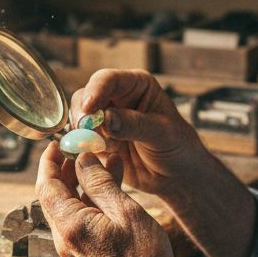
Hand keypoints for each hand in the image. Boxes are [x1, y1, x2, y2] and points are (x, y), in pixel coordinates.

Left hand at [36, 142, 211, 256]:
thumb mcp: (125, 212)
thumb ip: (100, 183)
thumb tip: (82, 159)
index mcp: (71, 227)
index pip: (46, 187)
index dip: (49, 162)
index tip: (56, 143)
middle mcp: (65, 240)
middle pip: (54, 197)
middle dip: (65, 170)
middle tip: (80, 149)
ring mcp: (73, 249)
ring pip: (69, 208)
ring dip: (82, 184)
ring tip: (104, 162)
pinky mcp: (84, 255)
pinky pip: (79, 221)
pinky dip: (90, 201)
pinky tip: (109, 189)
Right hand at [71, 70, 211, 198]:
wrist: (177, 176)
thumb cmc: (178, 147)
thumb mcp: (162, 133)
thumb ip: (135, 124)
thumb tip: (107, 118)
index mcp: (136, 85)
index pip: (108, 80)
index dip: (95, 91)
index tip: (88, 108)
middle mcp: (116, 99)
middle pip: (85, 97)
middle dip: (84, 116)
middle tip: (88, 134)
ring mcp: (104, 121)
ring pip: (79, 120)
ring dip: (84, 135)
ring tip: (109, 149)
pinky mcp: (97, 142)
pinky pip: (80, 142)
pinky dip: (82, 149)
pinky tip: (99, 158)